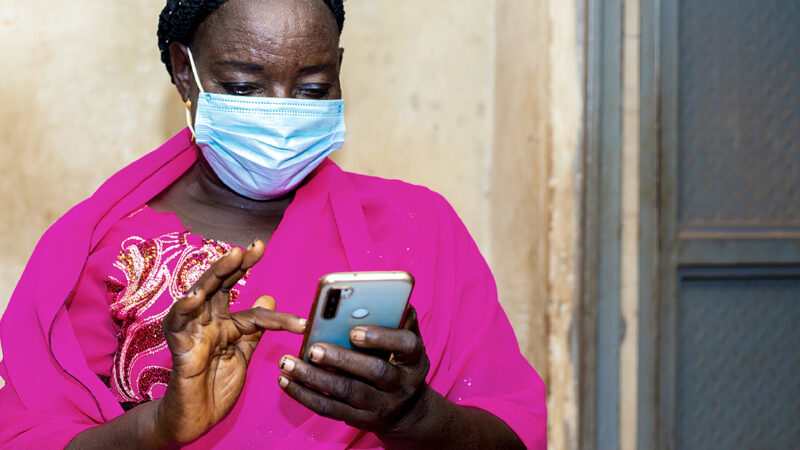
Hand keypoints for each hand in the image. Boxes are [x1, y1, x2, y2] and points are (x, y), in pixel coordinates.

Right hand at [155, 241, 306, 443]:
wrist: (195, 420)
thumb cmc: (214, 389)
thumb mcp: (242, 355)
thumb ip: (253, 330)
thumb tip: (269, 298)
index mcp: (224, 326)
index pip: (250, 310)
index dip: (274, 311)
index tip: (301, 321)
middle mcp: (207, 323)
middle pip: (220, 287)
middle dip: (236, 265)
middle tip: (255, 247)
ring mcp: (192, 333)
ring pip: (199, 296)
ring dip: (215, 275)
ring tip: (232, 257)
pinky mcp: (180, 348)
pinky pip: (177, 324)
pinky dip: (184, 309)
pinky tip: (196, 296)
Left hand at [277, 306, 430, 434]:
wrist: (407, 409)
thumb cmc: (401, 362)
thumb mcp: (408, 342)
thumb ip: (398, 320)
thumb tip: (384, 294)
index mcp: (416, 358)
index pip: (406, 345)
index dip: (381, 337)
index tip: (354, 330)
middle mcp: (403, 384)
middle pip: (375, 371)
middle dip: (342, 359)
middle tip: (313, 348)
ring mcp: (383, 405)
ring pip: (347, 391)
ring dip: (314, 377)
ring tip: (288, 363)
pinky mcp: (361, 420)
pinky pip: (330, 409)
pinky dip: (305, 395)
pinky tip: (287, 381)